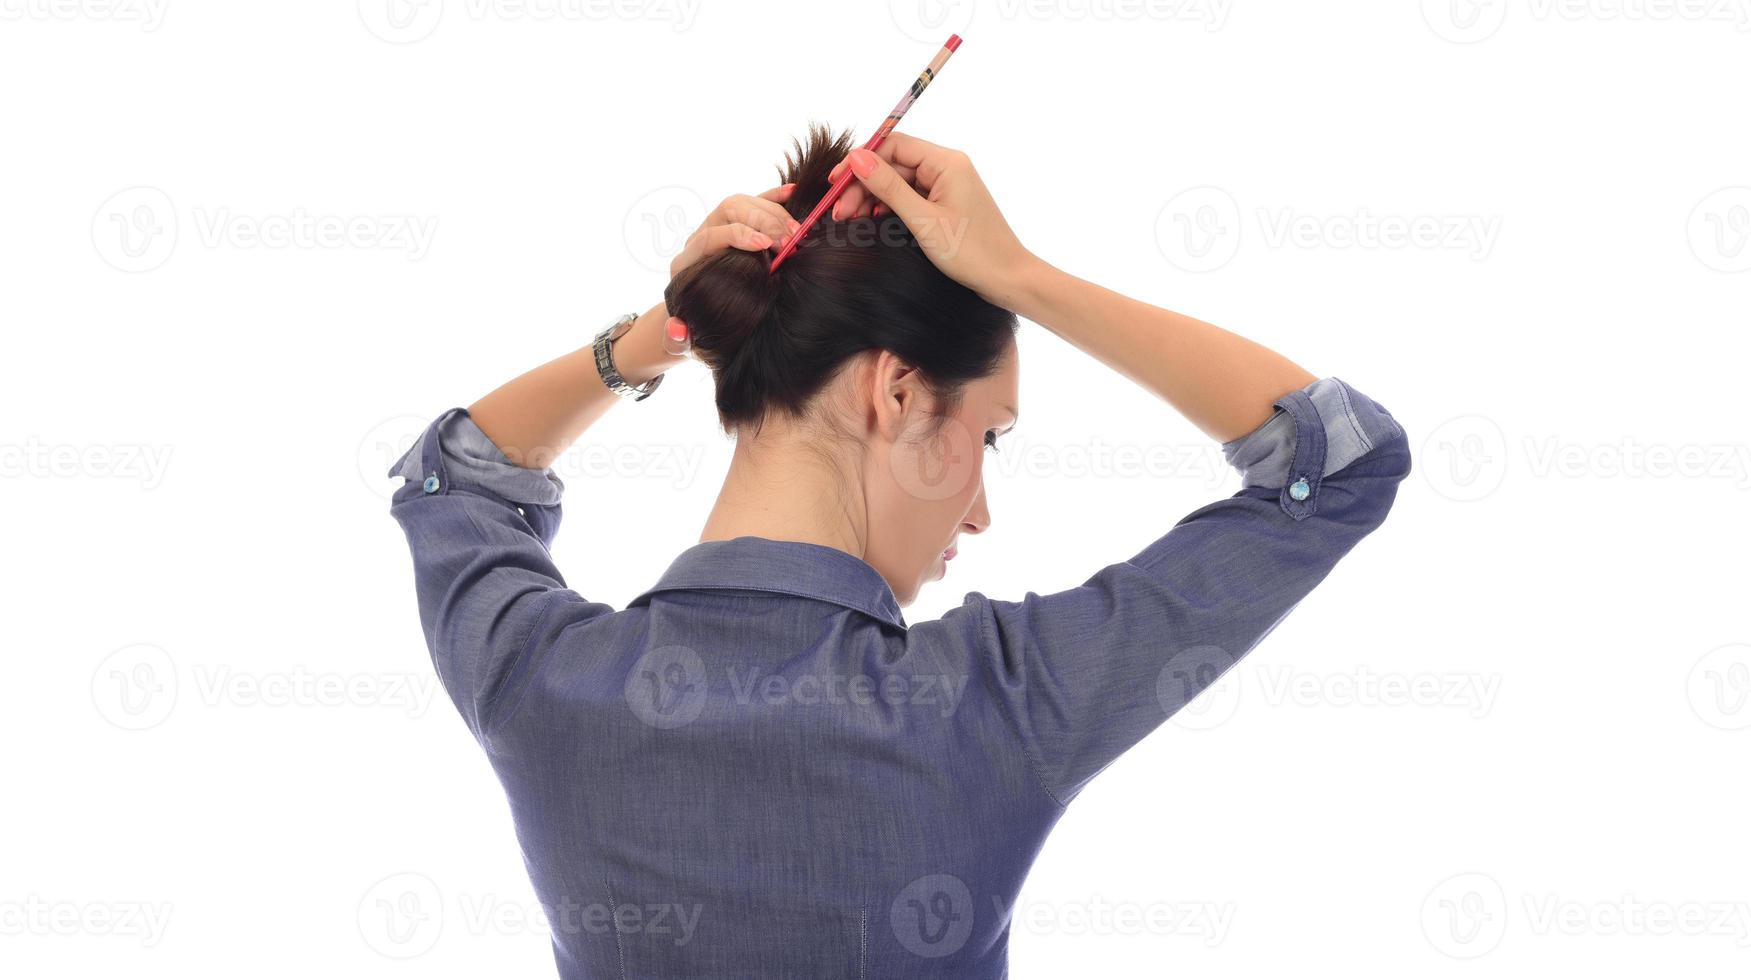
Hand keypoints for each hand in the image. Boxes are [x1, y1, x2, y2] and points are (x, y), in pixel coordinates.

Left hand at [660, 184, 803, 355]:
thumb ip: (677, 339)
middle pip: (728, 209)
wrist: (692, 316)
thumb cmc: (691, 329)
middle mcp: (700, 239)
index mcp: (687, 263)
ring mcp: (717, 228)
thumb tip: (678, 329)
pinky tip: (792, 193)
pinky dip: (773, 198)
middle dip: (762, 220)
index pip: (710, 235)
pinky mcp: (736, 226)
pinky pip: (754, 203)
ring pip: (743, 202)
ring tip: (797, 232)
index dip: (738, 235)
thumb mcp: (681, 341)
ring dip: (772, 212)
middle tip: (791, 239)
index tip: (766, 245)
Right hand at [827, 132, 1038, 309]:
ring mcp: (947, 186)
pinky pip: (910, 197)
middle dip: (863, 186)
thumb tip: (857, 158)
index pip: (892, 146)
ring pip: (899, 182)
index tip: (835, 183)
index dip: (860, 162)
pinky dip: (890, 208)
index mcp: (946, 162)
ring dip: (873, 198)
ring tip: (851, 220)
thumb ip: (888, 187)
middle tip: (838, 213)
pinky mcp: (946, 204)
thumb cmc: (972, 252)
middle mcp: (948, 167)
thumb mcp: (922, 220)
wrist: (1007, 279)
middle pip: (893, 165)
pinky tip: (874, 221)